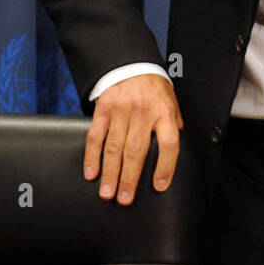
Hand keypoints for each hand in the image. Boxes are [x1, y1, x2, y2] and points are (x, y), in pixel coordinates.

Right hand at [84, 74, 182, 203]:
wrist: (132, 65)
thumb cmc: (154, 91)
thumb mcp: (171, 105)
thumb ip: (172, 129)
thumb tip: (172, 157)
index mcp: (164, 112)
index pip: (168, 144)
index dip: (165, 167)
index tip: (159, 186)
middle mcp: (143, 112)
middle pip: (136, 151)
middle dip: (129, 178)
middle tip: (124, 199)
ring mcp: (121, 110)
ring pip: (114, 147)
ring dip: (110, 173)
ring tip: (108, 193)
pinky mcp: (103, 109)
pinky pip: (96, 136)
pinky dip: (92, 157)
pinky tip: (92, 173)